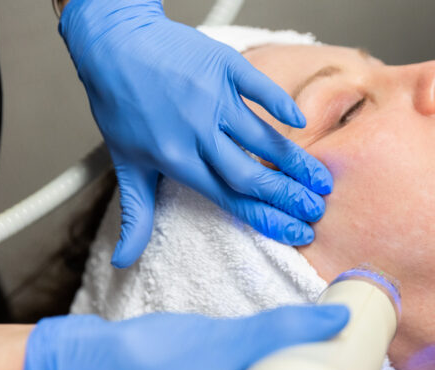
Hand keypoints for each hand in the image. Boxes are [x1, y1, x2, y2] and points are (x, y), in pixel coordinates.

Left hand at [59, 0, 331, 266]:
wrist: (112, 43)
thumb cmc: (119, 105)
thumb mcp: (126, 164)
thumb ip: (137, 214)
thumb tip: (122, 262)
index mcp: (177, 160)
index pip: (231, 198)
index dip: (268, 218)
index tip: (296, 232)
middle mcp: (197, 132)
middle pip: (252, 173)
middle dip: (288, 196)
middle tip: (316, 210)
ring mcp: (212, 97)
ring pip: (262, 136)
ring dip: (295, 161)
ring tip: (322, 180)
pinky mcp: (222, 65)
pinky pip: (258, 87)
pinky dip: (280, 104)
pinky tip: (301, 120)